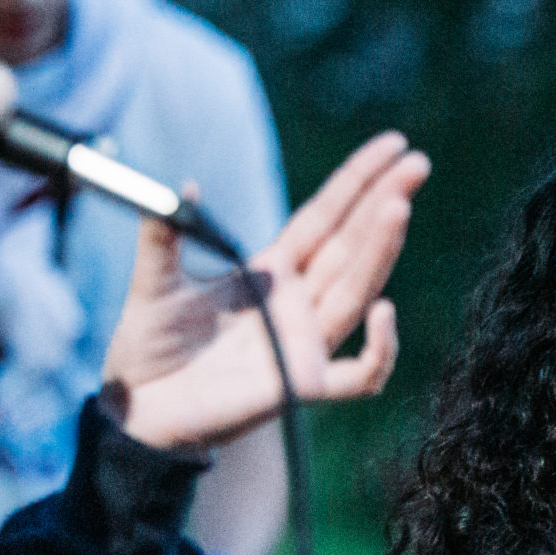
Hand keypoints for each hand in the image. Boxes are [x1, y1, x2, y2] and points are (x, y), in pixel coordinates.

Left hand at [102, 132, 428, 450]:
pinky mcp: (302, 386)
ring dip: (380, 250)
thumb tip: (180, 186)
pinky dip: (380, 348)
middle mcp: (300, 302)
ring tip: (399, 207)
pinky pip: (359, 374)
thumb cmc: (149, 348)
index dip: (358, 181)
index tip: (393, 145)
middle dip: (385, 202)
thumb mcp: (154, 280)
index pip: (326, 217)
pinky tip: (384, 310)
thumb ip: (166, 233)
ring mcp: (306, 344)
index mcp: (272, 271)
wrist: (137, 409)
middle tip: (418, 163)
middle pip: (352, 245)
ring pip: (357, 291)